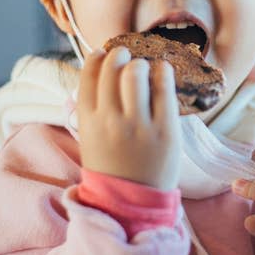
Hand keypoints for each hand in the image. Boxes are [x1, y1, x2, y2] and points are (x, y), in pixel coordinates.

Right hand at [76, 47, 180, 189]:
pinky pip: (164, 90)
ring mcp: (139, 125)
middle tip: (127, 56)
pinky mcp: (165, 130)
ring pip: (137, 74)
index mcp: (89, 122)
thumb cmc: (111, 167)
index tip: (103, 52)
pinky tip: (163, 70)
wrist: (131, 202)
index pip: (89, 76)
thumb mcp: (90, 139)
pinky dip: (164, 73)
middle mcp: (111, 120)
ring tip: (144, 67)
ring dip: (141, 64)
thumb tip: (95, 74)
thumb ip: (90, 110)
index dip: (96, 58)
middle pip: (114, 69)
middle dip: (120, 56)